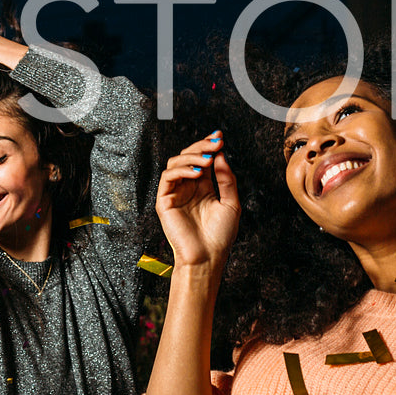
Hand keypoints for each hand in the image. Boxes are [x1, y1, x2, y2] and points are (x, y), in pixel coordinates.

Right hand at [156, 134, 238, 269]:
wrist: (208, 257)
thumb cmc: (220, 236)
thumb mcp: (231, 203)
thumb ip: (226, 179)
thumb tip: (220, 155)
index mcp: (202, 187)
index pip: (202, 159)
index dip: (209, 146)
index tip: (220, 137)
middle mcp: (187, 187)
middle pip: (188, 157)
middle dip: (201, 147)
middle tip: (215, 142)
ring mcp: (175, 193)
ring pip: (175, 163)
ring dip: (192, 157)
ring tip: (208, 160)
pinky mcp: (164, 201)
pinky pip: (168, 177)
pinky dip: (181, 170)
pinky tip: (197, 172)